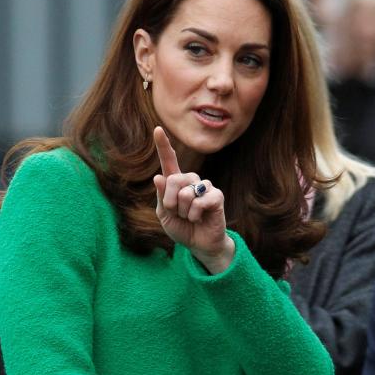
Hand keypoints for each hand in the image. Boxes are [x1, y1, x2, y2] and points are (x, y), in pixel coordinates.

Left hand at [153, 127, 234, 273]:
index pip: (169, 161)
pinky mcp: (216, 196)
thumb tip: (159, 177)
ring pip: (186, 193)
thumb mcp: (165, 214)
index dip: (163, 145)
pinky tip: (200, 219)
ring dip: (184, 211)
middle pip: (174, 179)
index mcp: (176, 183)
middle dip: (171, 202)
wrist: (199, 244)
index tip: (157, 129)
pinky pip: (199, 202)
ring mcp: (205, 187)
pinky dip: (194, 215)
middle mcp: (191, 181)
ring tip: (190, 217)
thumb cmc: (182, 227)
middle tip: (178, 213)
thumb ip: (162, 197)